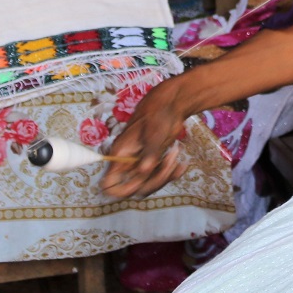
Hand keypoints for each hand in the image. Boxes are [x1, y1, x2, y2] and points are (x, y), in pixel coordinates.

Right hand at [100, 79, 189, 198]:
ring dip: (165, 175)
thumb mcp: (153, 133)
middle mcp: (128, 163)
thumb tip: (144, 172)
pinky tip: (182, 165)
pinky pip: (160, 176)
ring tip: (175, 155)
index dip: (121, 190)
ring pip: (149, 183)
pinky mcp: (154, 161)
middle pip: (135, 188)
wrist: (169, 102)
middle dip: (155, 180)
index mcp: (120, 155)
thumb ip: (149, 153)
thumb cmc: (157, 112)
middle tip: (169, 162)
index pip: (109, 184)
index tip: (139, 184)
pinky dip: (172, 173)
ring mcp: (141, 162)